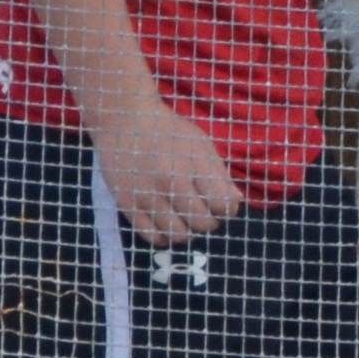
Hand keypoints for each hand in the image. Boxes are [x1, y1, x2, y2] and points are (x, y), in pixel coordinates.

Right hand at [92, 99, 240, 247]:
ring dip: (186, 231)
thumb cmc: (167, 131)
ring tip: (182, 218)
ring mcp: (148, 196)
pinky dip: (164, 237)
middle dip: (207, 221)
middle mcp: (172, 183)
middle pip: (203, 224)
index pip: (224, 206)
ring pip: (179, 236)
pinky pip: (152, 237)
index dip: (226, 208)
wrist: (123, 120)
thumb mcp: (200, 144)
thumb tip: (234, 202)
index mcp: (195, 165)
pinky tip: (165, 225)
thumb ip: (219, 175)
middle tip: (200, 211)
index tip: (218, 203)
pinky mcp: (127, 204)